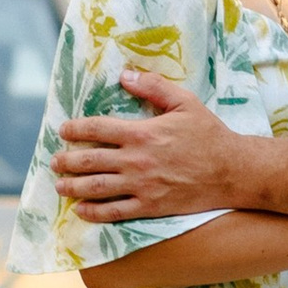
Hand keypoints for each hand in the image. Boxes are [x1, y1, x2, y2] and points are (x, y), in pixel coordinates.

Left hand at [54, 76, 244, 223]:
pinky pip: (115, 213)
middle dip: (68, 161)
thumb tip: (125, 75)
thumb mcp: (185, 102)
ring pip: (97, 188)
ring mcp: (142, 186)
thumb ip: (154, 87)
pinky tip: (82, 211)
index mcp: (142, 133)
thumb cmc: (209, 135)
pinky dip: (94, 213)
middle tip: (55, 161)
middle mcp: (136, 161)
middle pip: (91, 161)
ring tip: (60, 186)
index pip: (98, 128)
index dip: (76, 129)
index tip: (63, 130)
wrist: (232, 171)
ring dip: (74, 187)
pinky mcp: (150, 207)